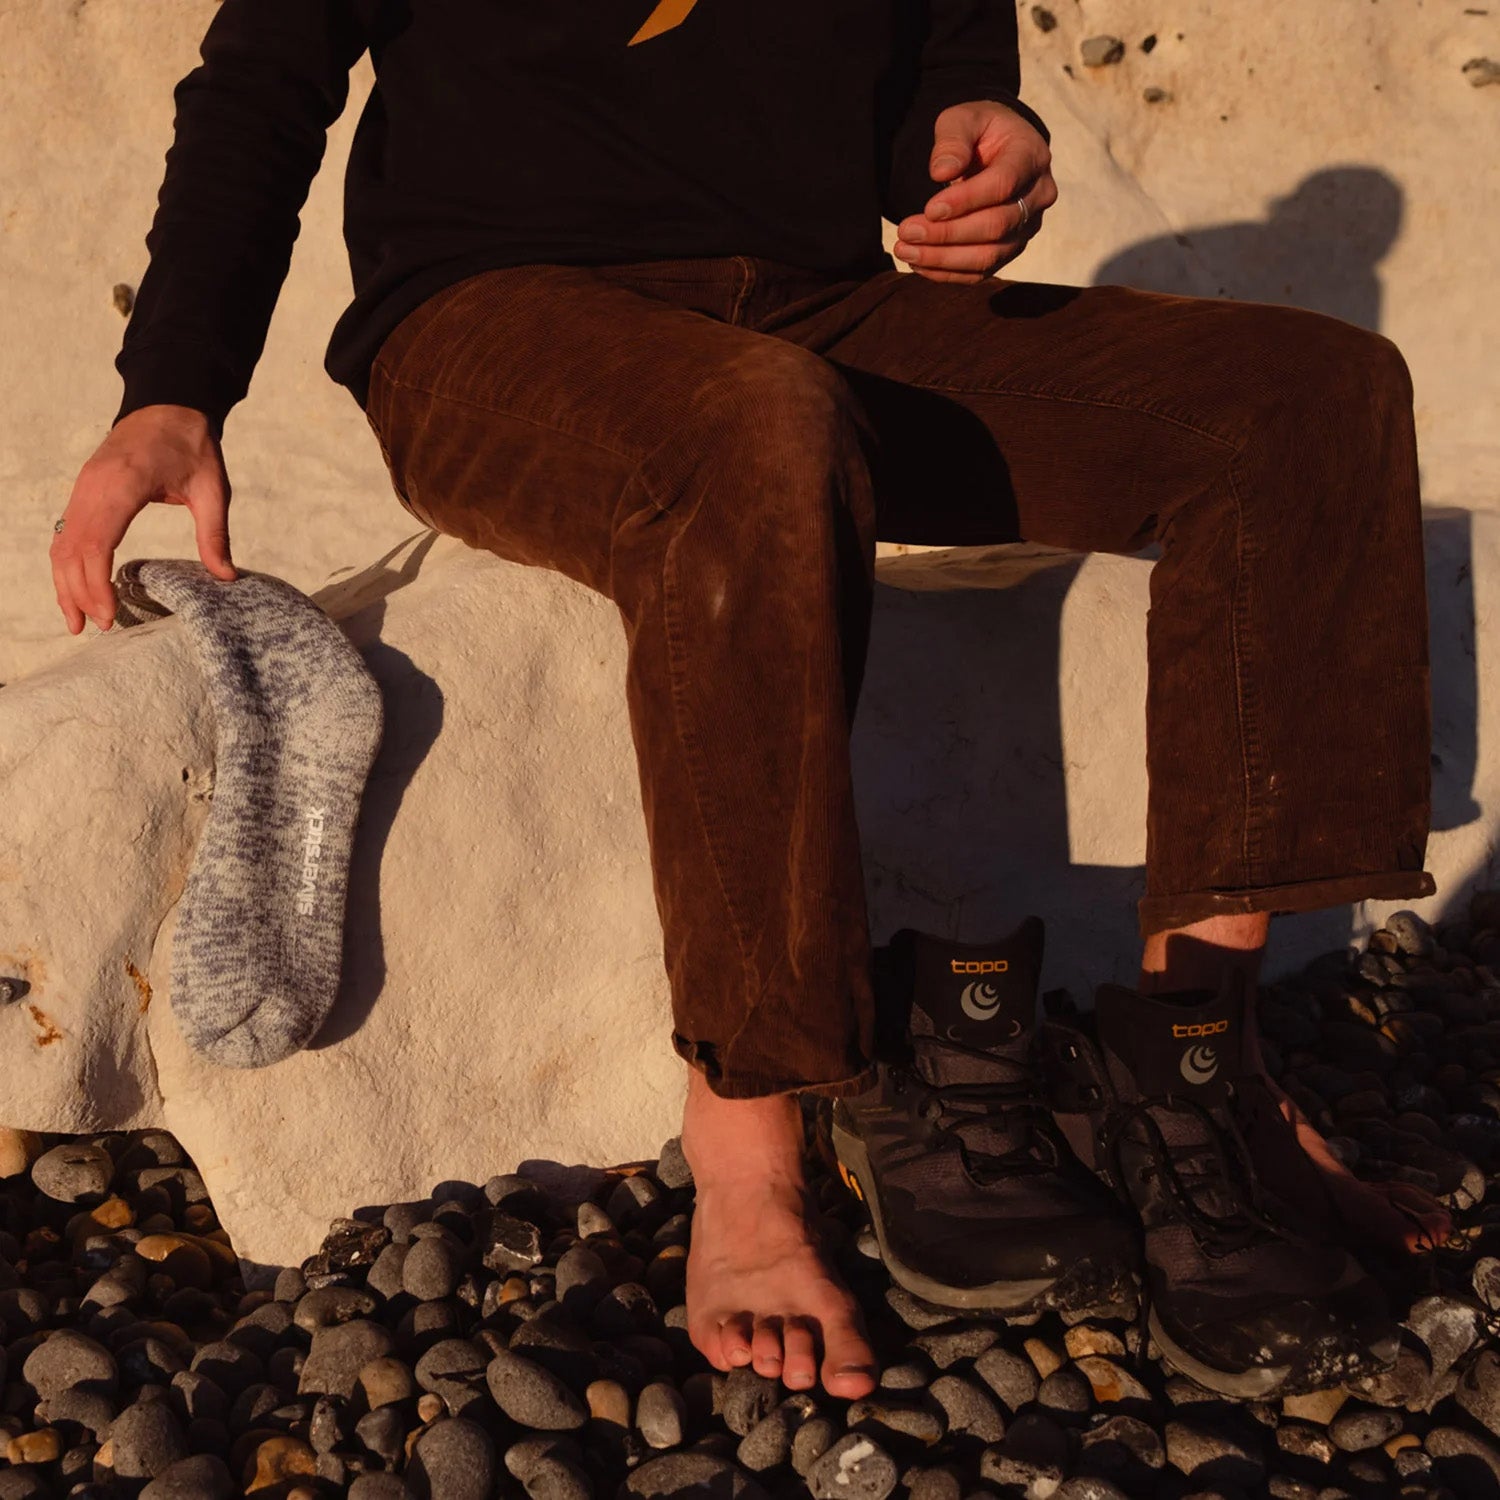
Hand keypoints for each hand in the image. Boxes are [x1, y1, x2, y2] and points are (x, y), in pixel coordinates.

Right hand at [52, 404, 234, 634]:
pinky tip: (76, 588)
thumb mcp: (214, 490)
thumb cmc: (193, 446)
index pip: (97, 542)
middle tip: (95, 628)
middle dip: (78, 592)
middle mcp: (94, 487)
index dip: (96, 583)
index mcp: (124, 485)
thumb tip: (226, 576)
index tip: (108, 615)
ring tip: (77, 620)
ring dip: (65, 582)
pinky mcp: (83, 490)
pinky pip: (67, 532)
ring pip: (63, 543)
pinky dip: (67, 563)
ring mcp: (83, 487)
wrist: (169, 405)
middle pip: (73, 549)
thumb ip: (215, 533)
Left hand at [893, 100, 1057, 282]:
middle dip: (948, 234)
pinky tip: (918, 263)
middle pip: (996, 226)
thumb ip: (952, 140)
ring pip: (989, 256)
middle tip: (906, 232)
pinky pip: (982, 271)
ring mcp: (1028, 227)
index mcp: (1031, 156)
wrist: (996, 149)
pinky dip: (948, 273)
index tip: (929, 208)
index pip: (1002, 185)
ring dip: (943, 259)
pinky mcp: (1011, 249)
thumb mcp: (963, 118)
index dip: (965, 201)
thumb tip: (941, 172)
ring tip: (905, 251)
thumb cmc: (979, 130)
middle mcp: (1038, 196)